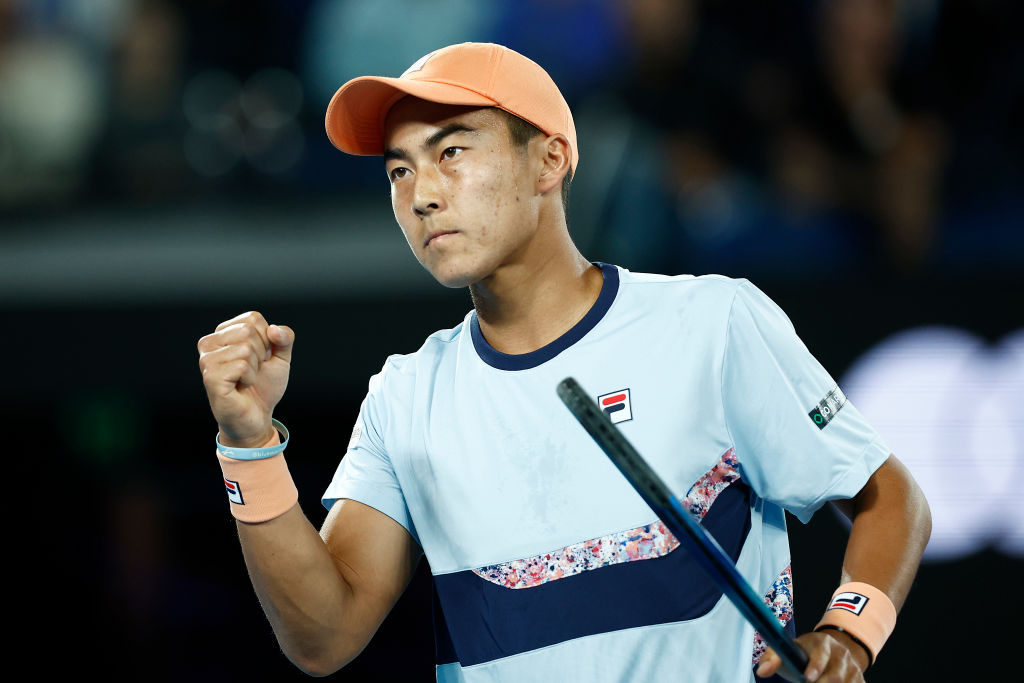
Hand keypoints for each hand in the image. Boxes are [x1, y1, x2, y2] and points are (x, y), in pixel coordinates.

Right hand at [197, 311, 294, 446]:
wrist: (257, 416)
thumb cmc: (264, 386)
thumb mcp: (281, 357)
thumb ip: (284, 337)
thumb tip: (274, 329)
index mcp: (223, 333)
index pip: (253, 318)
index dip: (266, 339)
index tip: (259, 357)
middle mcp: (209, 343)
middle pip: (247, 330)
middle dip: (260, 353)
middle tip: (252, 370)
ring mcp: (206, 360)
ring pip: (245, 348)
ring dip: (254, 368)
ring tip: (245, 379)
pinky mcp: (210, 376)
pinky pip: (241, 365)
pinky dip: (250, 378)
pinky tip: (241, 386)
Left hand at [756, 630, 867, 681]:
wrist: (832, 652)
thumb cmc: (803, 654)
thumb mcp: (789, 650)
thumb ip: (773, 658)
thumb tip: (761, 671)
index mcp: (822, 642)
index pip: (821, 653)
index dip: (815, 666)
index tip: (807, 678)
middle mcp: (841, 653)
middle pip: (837, 675)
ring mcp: (853, 667)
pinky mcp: (860, 680)